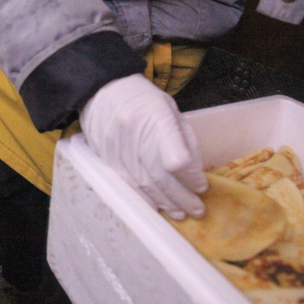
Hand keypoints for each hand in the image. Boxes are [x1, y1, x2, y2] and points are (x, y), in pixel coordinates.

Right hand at [79, 74, 206, 219]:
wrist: (102, 91)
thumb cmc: (142, 100)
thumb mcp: (170, 110)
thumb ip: (184, 139)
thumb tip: (194, 173)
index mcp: (156, 116)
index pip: (175, 156)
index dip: (190, 177)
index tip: (201, 185)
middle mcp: (134, 134)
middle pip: (160, 176)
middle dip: (182, 197)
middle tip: (197, 210)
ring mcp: (117, 148)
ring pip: (143, 185)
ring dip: (165, 203)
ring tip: (181, 212)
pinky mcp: (106, 158)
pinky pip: (127, 185)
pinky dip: (144, 199)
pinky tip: (157, 206)